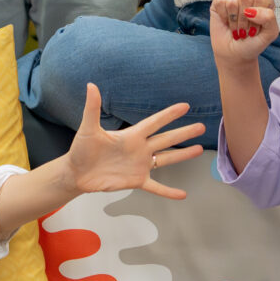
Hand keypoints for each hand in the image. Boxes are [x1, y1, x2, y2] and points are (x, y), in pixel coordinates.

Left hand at [63, 84, 204, 200]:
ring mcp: (140, 165)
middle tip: (202, 126)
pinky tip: (183, 195)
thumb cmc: (82, 149)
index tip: (185, 106)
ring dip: (182, 155)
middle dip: (184, 133)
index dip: (169, 114)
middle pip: (166, 139)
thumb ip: (93, 108)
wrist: (77, 173)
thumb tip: (91, 86)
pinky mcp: (136, 181)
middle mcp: (140, 148)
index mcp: (131, 135)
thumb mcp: (89, 128)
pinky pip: (156, 186)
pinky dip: (168, 192)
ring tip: (199, 149)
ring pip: (166, 159)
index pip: (154, 122)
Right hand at [210, 0, 278, 65]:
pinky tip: (226, 22)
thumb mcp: (269, 34)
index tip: (256, 28)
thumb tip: (251, 10)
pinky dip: (224, 16)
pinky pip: (221, 2)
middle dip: (245, 19)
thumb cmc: (252, 43)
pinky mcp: (220, 1)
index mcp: (264, 1)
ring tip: (236, 28)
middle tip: (244, 29)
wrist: (234, 54)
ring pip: (233, 1)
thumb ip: (269, 18)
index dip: (259, 16)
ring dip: (234, 21)